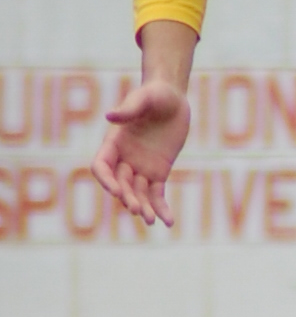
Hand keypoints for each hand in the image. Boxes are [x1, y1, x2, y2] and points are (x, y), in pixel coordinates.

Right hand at [91, 79, 191, 226]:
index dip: (106, 180)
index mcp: (113, 142)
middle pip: (120, 184)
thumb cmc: (155, 94)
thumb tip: (110, 116)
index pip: (101, 166)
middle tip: (137, 209)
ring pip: (138, 193)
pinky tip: (169, 222)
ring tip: (152, 221)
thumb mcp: (144, 98)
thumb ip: (129, 109)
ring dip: (143, 208)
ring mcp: (140, 167)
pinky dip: (162, 208)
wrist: (174, 98)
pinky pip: (157, 194)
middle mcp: (123, 158)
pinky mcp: (158, 172)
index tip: (118, 190)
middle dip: (127, 197)